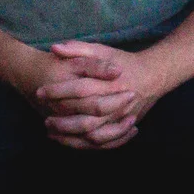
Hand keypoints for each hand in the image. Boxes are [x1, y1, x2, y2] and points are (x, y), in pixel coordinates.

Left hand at [32, 40, 170, 149]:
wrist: (152, 76)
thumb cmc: (123, 62)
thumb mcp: (102, 50)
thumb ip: (78, 49)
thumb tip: (54, 48)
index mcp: (108, 82)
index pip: (79, 89)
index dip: (58, 91)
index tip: (40, 92)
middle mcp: (115, 104)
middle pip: (85, 119)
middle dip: (62, 122)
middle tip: (45, 120)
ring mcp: (120, 119)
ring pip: (93, 136)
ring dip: (71, 138)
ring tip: (52, 133)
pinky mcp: (122, 128)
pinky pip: (103, 144)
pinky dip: (85, 145)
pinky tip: (69, 141)